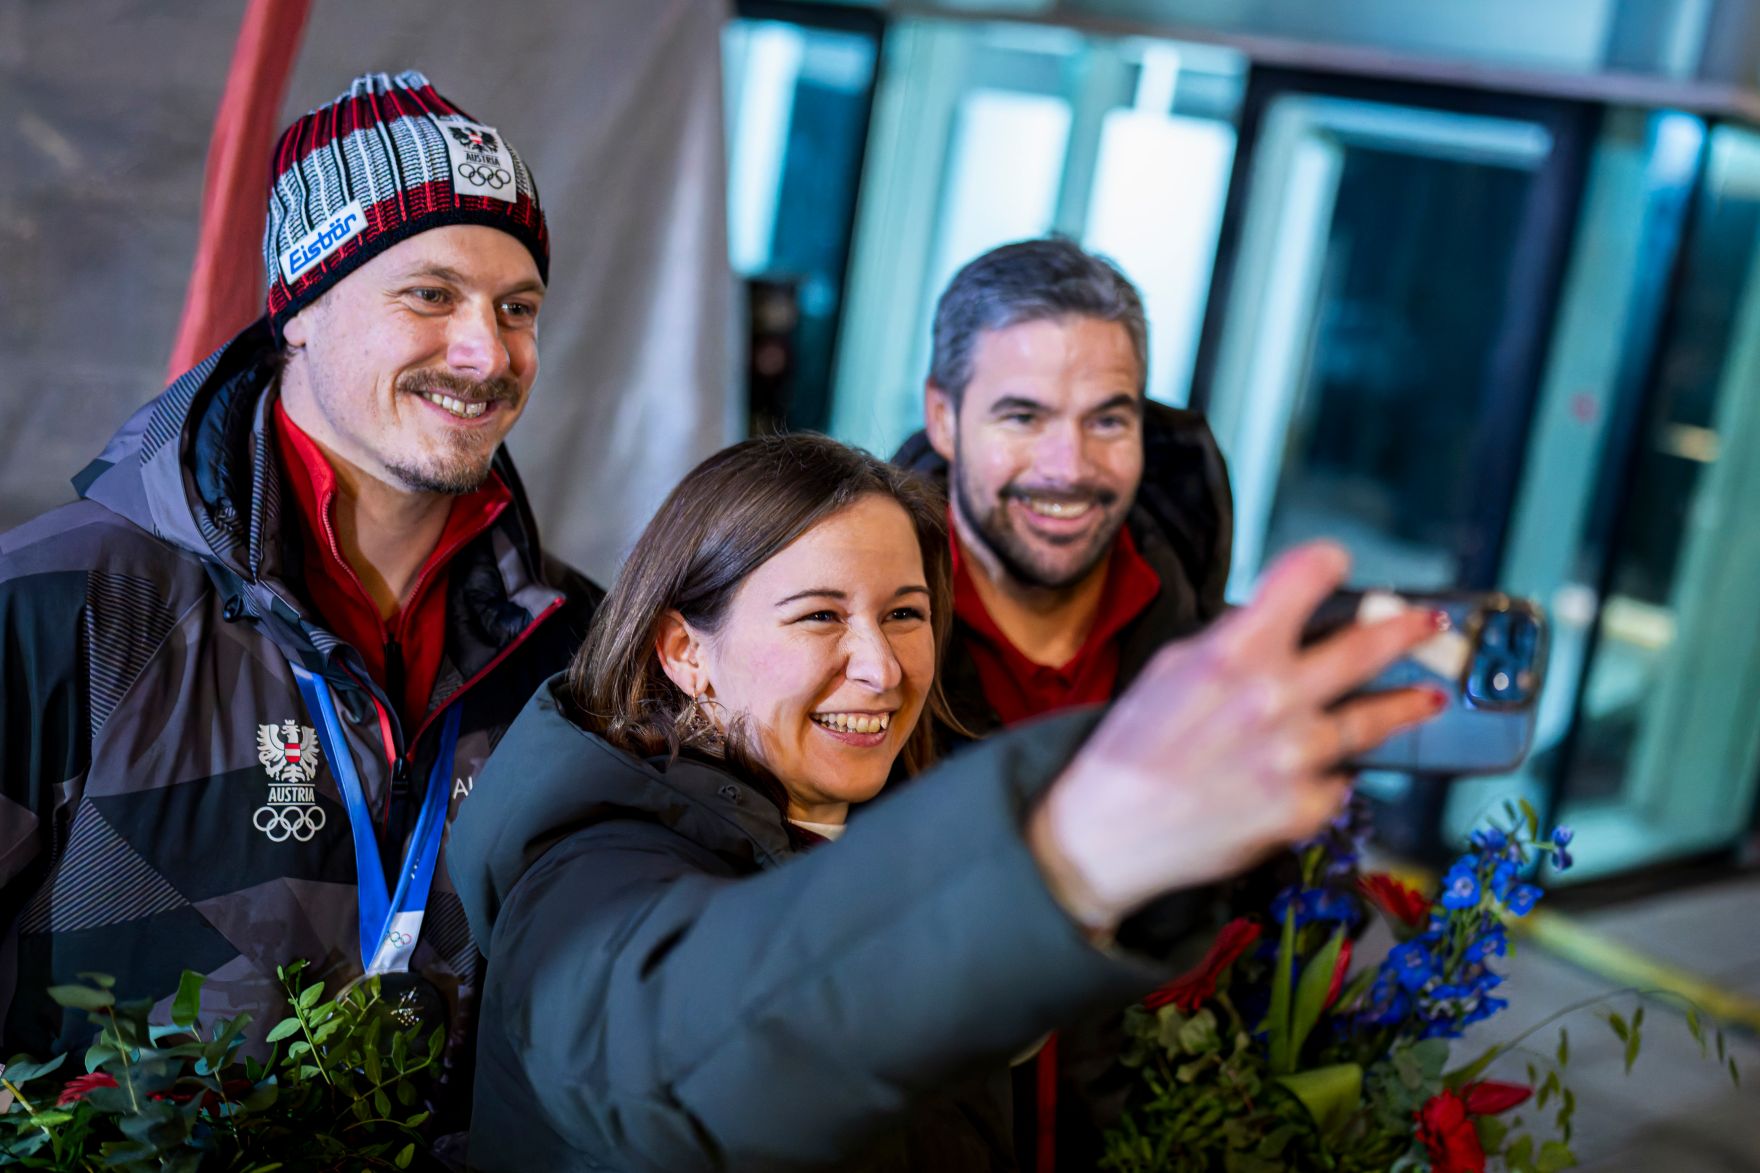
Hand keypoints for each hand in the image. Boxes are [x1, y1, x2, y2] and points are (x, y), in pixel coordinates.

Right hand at [1027, 541, 1443, 928]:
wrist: (1109, 833)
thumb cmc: (1129, 750)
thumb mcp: (1169, 670)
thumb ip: (1228, 644)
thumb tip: (1273, 627)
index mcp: (1236, 652)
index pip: (1304, 579)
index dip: (1326, 564)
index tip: (1338, 564)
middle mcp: (1275, 698)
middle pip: (1366, 648)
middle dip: (1406, 629)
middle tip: (1431, 623)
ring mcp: (1296, 756)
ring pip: (1374, 720)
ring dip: (1409, 705)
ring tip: (1430, 699)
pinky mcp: (1304, 807)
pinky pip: (1337, 781)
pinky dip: (1329, 775)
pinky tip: (1316, 774)